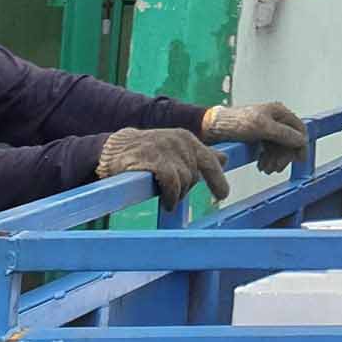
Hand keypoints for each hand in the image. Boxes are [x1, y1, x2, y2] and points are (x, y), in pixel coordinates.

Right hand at [97, 126, 229, 206]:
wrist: (117, 148)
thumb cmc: (150, 152)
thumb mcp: (177, 150)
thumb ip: (199, 156)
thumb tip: (225, 159)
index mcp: (188, 139)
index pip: (210, 161)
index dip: (218, 179)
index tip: (222, 195)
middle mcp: (181, 141)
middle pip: (196, 174)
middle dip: (192, 188)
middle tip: (182, 196)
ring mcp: (167, 149)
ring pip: (184, 181)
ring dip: (178, 195)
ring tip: (169, 198)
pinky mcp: (154, 160)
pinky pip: (172, 184)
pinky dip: (171, 196)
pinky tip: (168, 202)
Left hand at [203, 100, 308, 173]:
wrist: (213, 128)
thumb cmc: (236, 123)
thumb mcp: (262, 128)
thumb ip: (283, 133)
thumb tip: (302, 140)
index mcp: (279, 112)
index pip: (299, 128)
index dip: (301, 144)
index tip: (300, 160)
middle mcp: (276, 119)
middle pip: (290, 140)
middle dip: (284, 156)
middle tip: (275, 169)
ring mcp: (267, 129)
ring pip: (279, 147)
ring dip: (275, 160)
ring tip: (265, 169)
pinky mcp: (258, 137)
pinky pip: (270, 150)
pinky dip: (268, 159)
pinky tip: (261, 166)